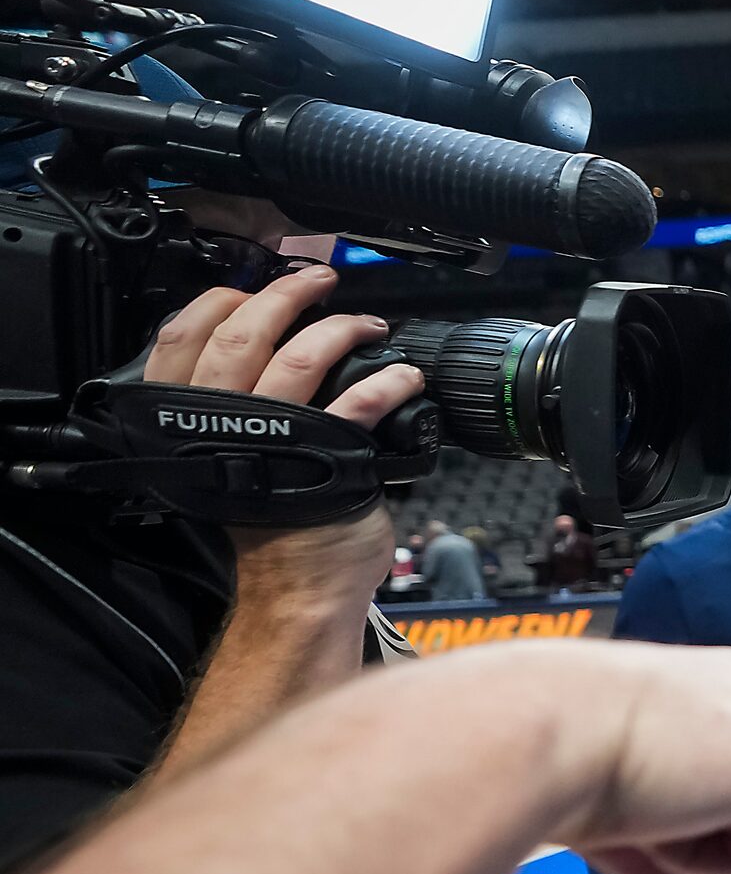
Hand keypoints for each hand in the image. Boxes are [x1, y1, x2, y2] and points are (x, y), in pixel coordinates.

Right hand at [148, 267, 425, 599]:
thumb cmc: (271, 529)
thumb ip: (229, 413)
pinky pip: (360, 402)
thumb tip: (261, 358)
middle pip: (241, 336)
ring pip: (299, 357)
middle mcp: (224, 425)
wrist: (299, 592)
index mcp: (187, 422)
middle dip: (285, 296)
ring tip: (369, 324)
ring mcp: (277, 440)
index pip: (181, 340)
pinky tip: (406, 377)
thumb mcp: (228, 463)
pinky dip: (390, 381)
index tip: (253, 287)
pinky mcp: (331, 458)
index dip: (219, 302)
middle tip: (319, 281)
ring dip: (341, 328)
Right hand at [541, 642, 730, 873]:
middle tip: (640, 788)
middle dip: (695, 832)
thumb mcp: (633, 819)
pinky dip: (702, 860)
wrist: (538, 730)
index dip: (692, 810)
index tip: (638, 778)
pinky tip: (665, 803)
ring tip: (650, 792)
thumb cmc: (563, 756)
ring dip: (697, 848)